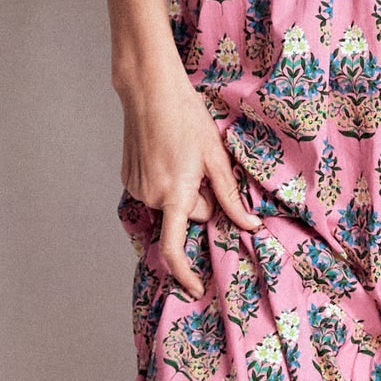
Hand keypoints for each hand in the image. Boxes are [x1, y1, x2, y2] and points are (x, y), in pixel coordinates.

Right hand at [120, 68, 256, 296]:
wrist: (149, 92)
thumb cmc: (187, 118)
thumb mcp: (216, 157)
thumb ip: (231, 197)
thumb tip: (251, 225)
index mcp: (176, 194)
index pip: (175, 248)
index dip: (186, 273)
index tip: (197, 289)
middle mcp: (152, 197)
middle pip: (188, 216)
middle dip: (200, 201)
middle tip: (202, 169)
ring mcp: (137, 188)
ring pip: (172, 205)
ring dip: (182, 190)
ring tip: (181, 156)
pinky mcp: (129, 179)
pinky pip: (156, 193)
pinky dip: (166, 183)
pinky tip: (166, 155)